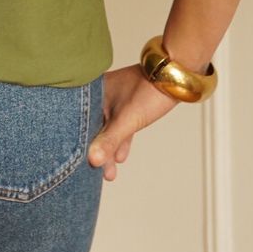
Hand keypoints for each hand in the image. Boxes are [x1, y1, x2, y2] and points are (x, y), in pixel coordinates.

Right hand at [87, 62, 179, 181]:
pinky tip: (120, 157)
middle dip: (95, 152)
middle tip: (95, 175)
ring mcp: (113, 99)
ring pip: (106, 129)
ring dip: (108, 150)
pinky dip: (119, 141)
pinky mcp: (127, 105)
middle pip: (91, 128)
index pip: (78, 123)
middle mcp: (99, 94)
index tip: (78, 165)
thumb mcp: (127, 120)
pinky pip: (118, 126)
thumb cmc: (148, 91)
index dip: (78, 144)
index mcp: (92, 92)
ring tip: (109, 174)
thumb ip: (110, 140)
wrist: (175, 77)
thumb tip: (93, 160)